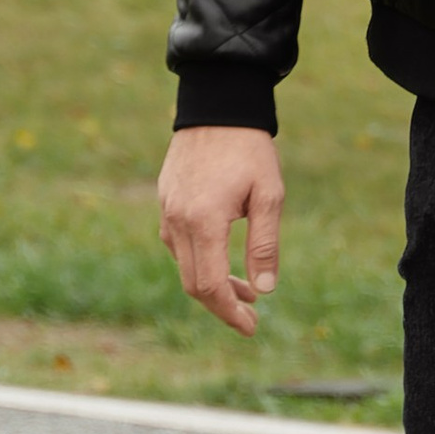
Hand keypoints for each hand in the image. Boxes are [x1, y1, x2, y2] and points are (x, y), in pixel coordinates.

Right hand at [158, 126, 285, 338]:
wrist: (217, 105)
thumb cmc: (249, 149)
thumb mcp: (269, 195)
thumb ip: (265, 244)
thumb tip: (265, 289)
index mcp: (203, 221)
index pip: (209, 285)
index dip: (229, 312)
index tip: (251, 328)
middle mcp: (177, 220)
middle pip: (193, 283)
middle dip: (222, 306)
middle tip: (251, 318)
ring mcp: (167, 211)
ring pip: (184, 266)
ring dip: (212, 284)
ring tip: (247, 291)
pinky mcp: (165, 202)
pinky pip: (177, 245)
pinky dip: (199, 262)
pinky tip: (223, 261)